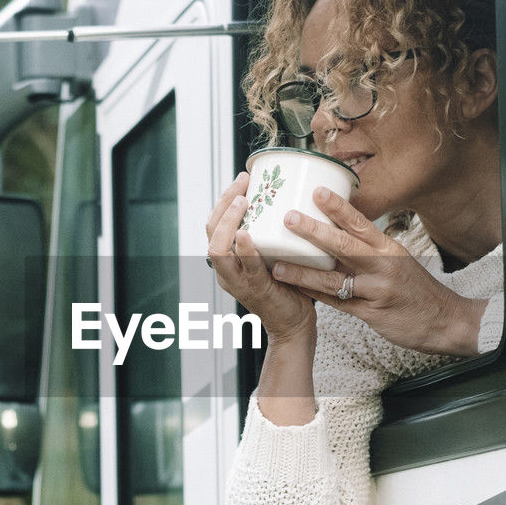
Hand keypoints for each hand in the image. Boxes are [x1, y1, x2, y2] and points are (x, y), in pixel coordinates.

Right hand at [205, 174, 316, 346]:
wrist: (294, 325)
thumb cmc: (287, 288)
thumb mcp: (272, 256)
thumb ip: (271, 235)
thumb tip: (288, 198)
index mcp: (227, 262)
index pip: (214, 225)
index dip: (223, 200)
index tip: (242, 179)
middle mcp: (226, 271)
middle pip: (211, 232)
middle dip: (223, 204)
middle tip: (242, 184)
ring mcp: (238, 281)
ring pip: (218, 249)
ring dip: (229, 222)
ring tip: (242, 201)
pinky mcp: (256, 289)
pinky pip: (245, 267)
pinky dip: (244, 250)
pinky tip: (246, 234)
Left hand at [271, 187, 486, 355]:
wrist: (444, 321)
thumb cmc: (416, 288)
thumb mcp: (399, 260)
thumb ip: (370, 248)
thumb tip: (338, 226)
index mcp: (390, 248)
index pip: (361, 223)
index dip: (338, 207)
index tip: (316, 192)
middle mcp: (383, 266)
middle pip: (344, 246)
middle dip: (314, 231)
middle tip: (288, 218)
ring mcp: (376, 291)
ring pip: (333, 279)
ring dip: (303, 272)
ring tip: (276, 265)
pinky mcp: (370, 314)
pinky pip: (336, 303)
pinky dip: (314, 295)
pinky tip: (294, 289)